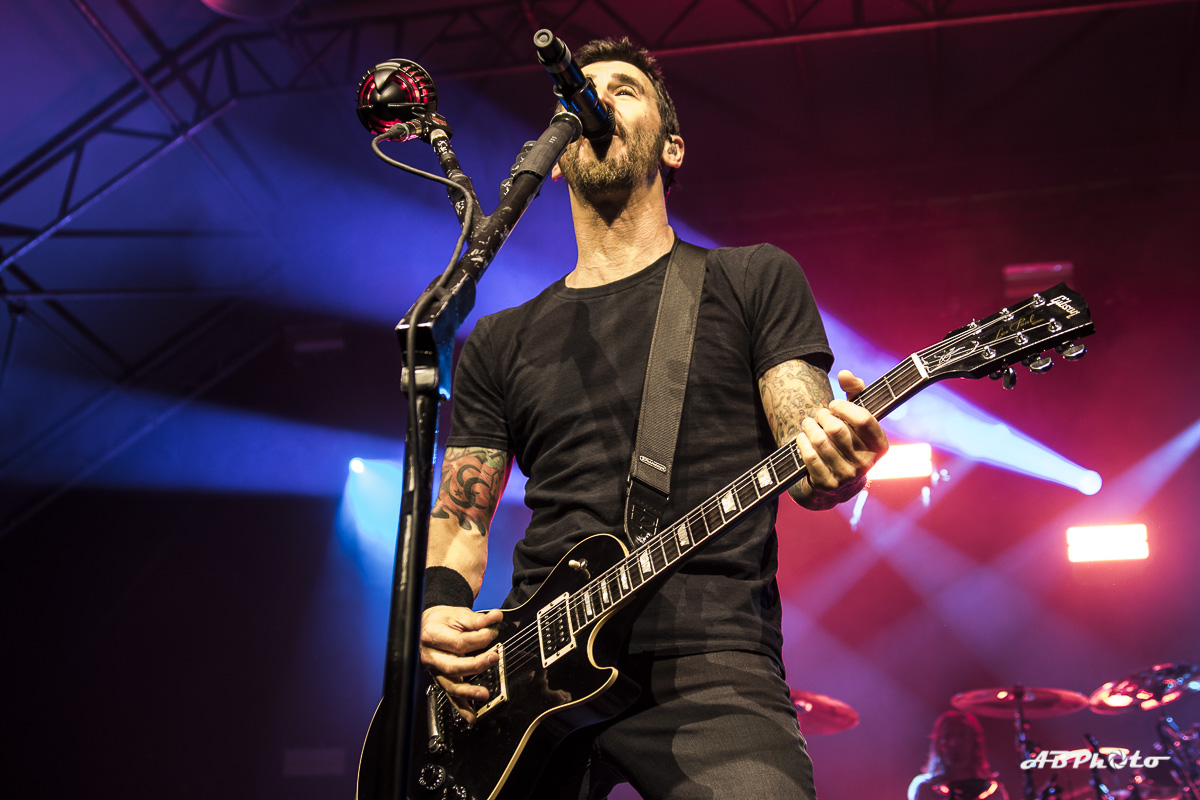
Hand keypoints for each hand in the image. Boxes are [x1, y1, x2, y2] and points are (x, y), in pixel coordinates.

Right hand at [420, 606, 503, 722]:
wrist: (427, 626)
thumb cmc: (443, 620)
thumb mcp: (458, 614)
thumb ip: (478, 619)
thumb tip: (495, 618)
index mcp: (432, 635)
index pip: (459, 642)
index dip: (479, 639)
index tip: (493, 633)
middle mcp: (430, 655)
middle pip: (453, 665)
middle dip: (475, 665)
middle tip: (493, 659)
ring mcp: (434, 670)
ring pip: (450, 685)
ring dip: (468, 692)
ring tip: (484, 694)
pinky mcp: (440, 679)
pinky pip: (449, 696)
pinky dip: (460, 708)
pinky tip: (471, 716)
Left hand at [795, 369, 887, 505]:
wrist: (840, 480)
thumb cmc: (850, 438)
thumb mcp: (858, 416)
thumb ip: (856, 391)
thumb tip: (844, 374)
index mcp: (880, 446)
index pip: (864, 420)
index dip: (845, 407)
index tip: (834, 404)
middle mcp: (867, 463)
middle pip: (837, 430)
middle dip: (823, 416)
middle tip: (819, 414)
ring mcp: (847, 476)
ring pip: (821, 443)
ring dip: (810, 427)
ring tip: (808, 422)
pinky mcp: (828, 485)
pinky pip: (810, 457)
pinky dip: (802, 443)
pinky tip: (802, 437)